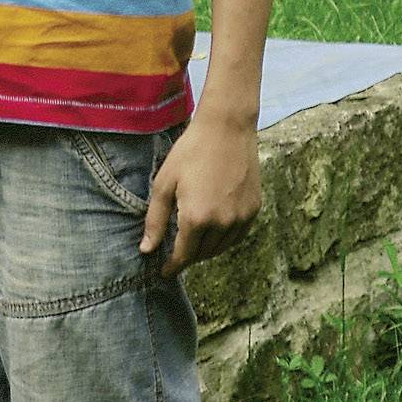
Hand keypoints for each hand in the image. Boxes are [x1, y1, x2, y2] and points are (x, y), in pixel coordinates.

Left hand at [139, 112, 261, 276]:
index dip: (172, 266)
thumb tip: (146, 250)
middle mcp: (222, 222)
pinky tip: (214, 231)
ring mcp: (241, 217)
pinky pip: (238, 236)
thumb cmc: (190, 152)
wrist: (226, 129)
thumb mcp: (164, 184)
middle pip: (203, 254)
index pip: (183, 255)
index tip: (165, 273)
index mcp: (196, 218)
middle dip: (188, 257)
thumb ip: (155, 220)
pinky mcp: (254, 209)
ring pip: (222, 247)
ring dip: (206, 250)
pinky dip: (225, 239)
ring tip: (193, 243)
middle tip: (176, 253)